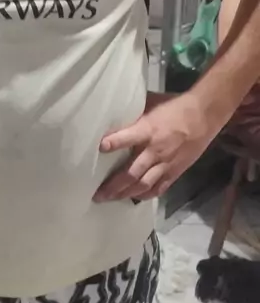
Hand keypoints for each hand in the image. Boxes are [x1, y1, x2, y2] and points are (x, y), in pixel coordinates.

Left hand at [94, 91, 217, 202]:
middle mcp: (154, 150)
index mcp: (148, 130)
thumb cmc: (174, 106)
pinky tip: (135, 198)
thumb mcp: (151, 103)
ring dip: (125, 193)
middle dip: (114, 186)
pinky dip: (146, 195)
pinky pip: (159, 188)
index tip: (100, 148)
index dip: (114, 143)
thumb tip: (115, 113)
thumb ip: (134, 113)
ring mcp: (165, 163)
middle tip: (98, 194)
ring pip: (143, 185)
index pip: (127, 138)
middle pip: (131, 173)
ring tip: (111, 199)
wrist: (203, 116)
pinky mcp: (175, 171)